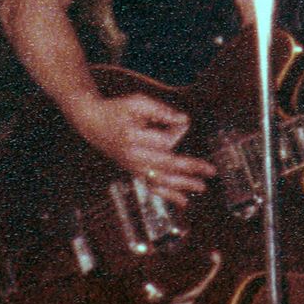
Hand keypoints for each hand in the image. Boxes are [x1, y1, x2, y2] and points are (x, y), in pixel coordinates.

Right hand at [70, 92, 215, 204]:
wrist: (92, 123)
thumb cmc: (117, 110)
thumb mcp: (136, 102)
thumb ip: (161, 110)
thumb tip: (184, 120)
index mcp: (132, 136)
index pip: (162, 140)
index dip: (177, 131)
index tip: (182, 122)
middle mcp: (132, 155)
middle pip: (165, 165)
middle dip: (189, 168)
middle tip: (210, 170)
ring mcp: (132, 166)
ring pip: (160, 180)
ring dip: (182, 185)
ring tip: (201, 187)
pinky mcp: (133, 171)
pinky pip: (151, 187)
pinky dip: (167, 195)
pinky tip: (183, 201)